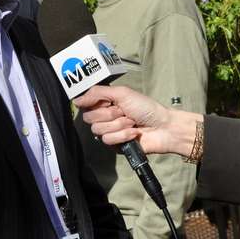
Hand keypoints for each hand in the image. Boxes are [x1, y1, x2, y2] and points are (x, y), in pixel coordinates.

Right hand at [73, 85, 201, 157]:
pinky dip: (123, 135)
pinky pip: (108, 141)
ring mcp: (110, 132)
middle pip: (90, 118)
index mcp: (106, 103)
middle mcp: (106, 117)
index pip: (86, 104)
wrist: (163, 127)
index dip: (96, 104)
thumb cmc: (146, 107)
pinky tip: (134, 132)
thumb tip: (76, 99)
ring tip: (131, 122)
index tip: (108, 103)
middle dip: (109, 115)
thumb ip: (97, 93)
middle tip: (124, 112)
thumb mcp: (122, 93)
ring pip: (98, 131)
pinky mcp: (116, 145)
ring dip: (118, 125)